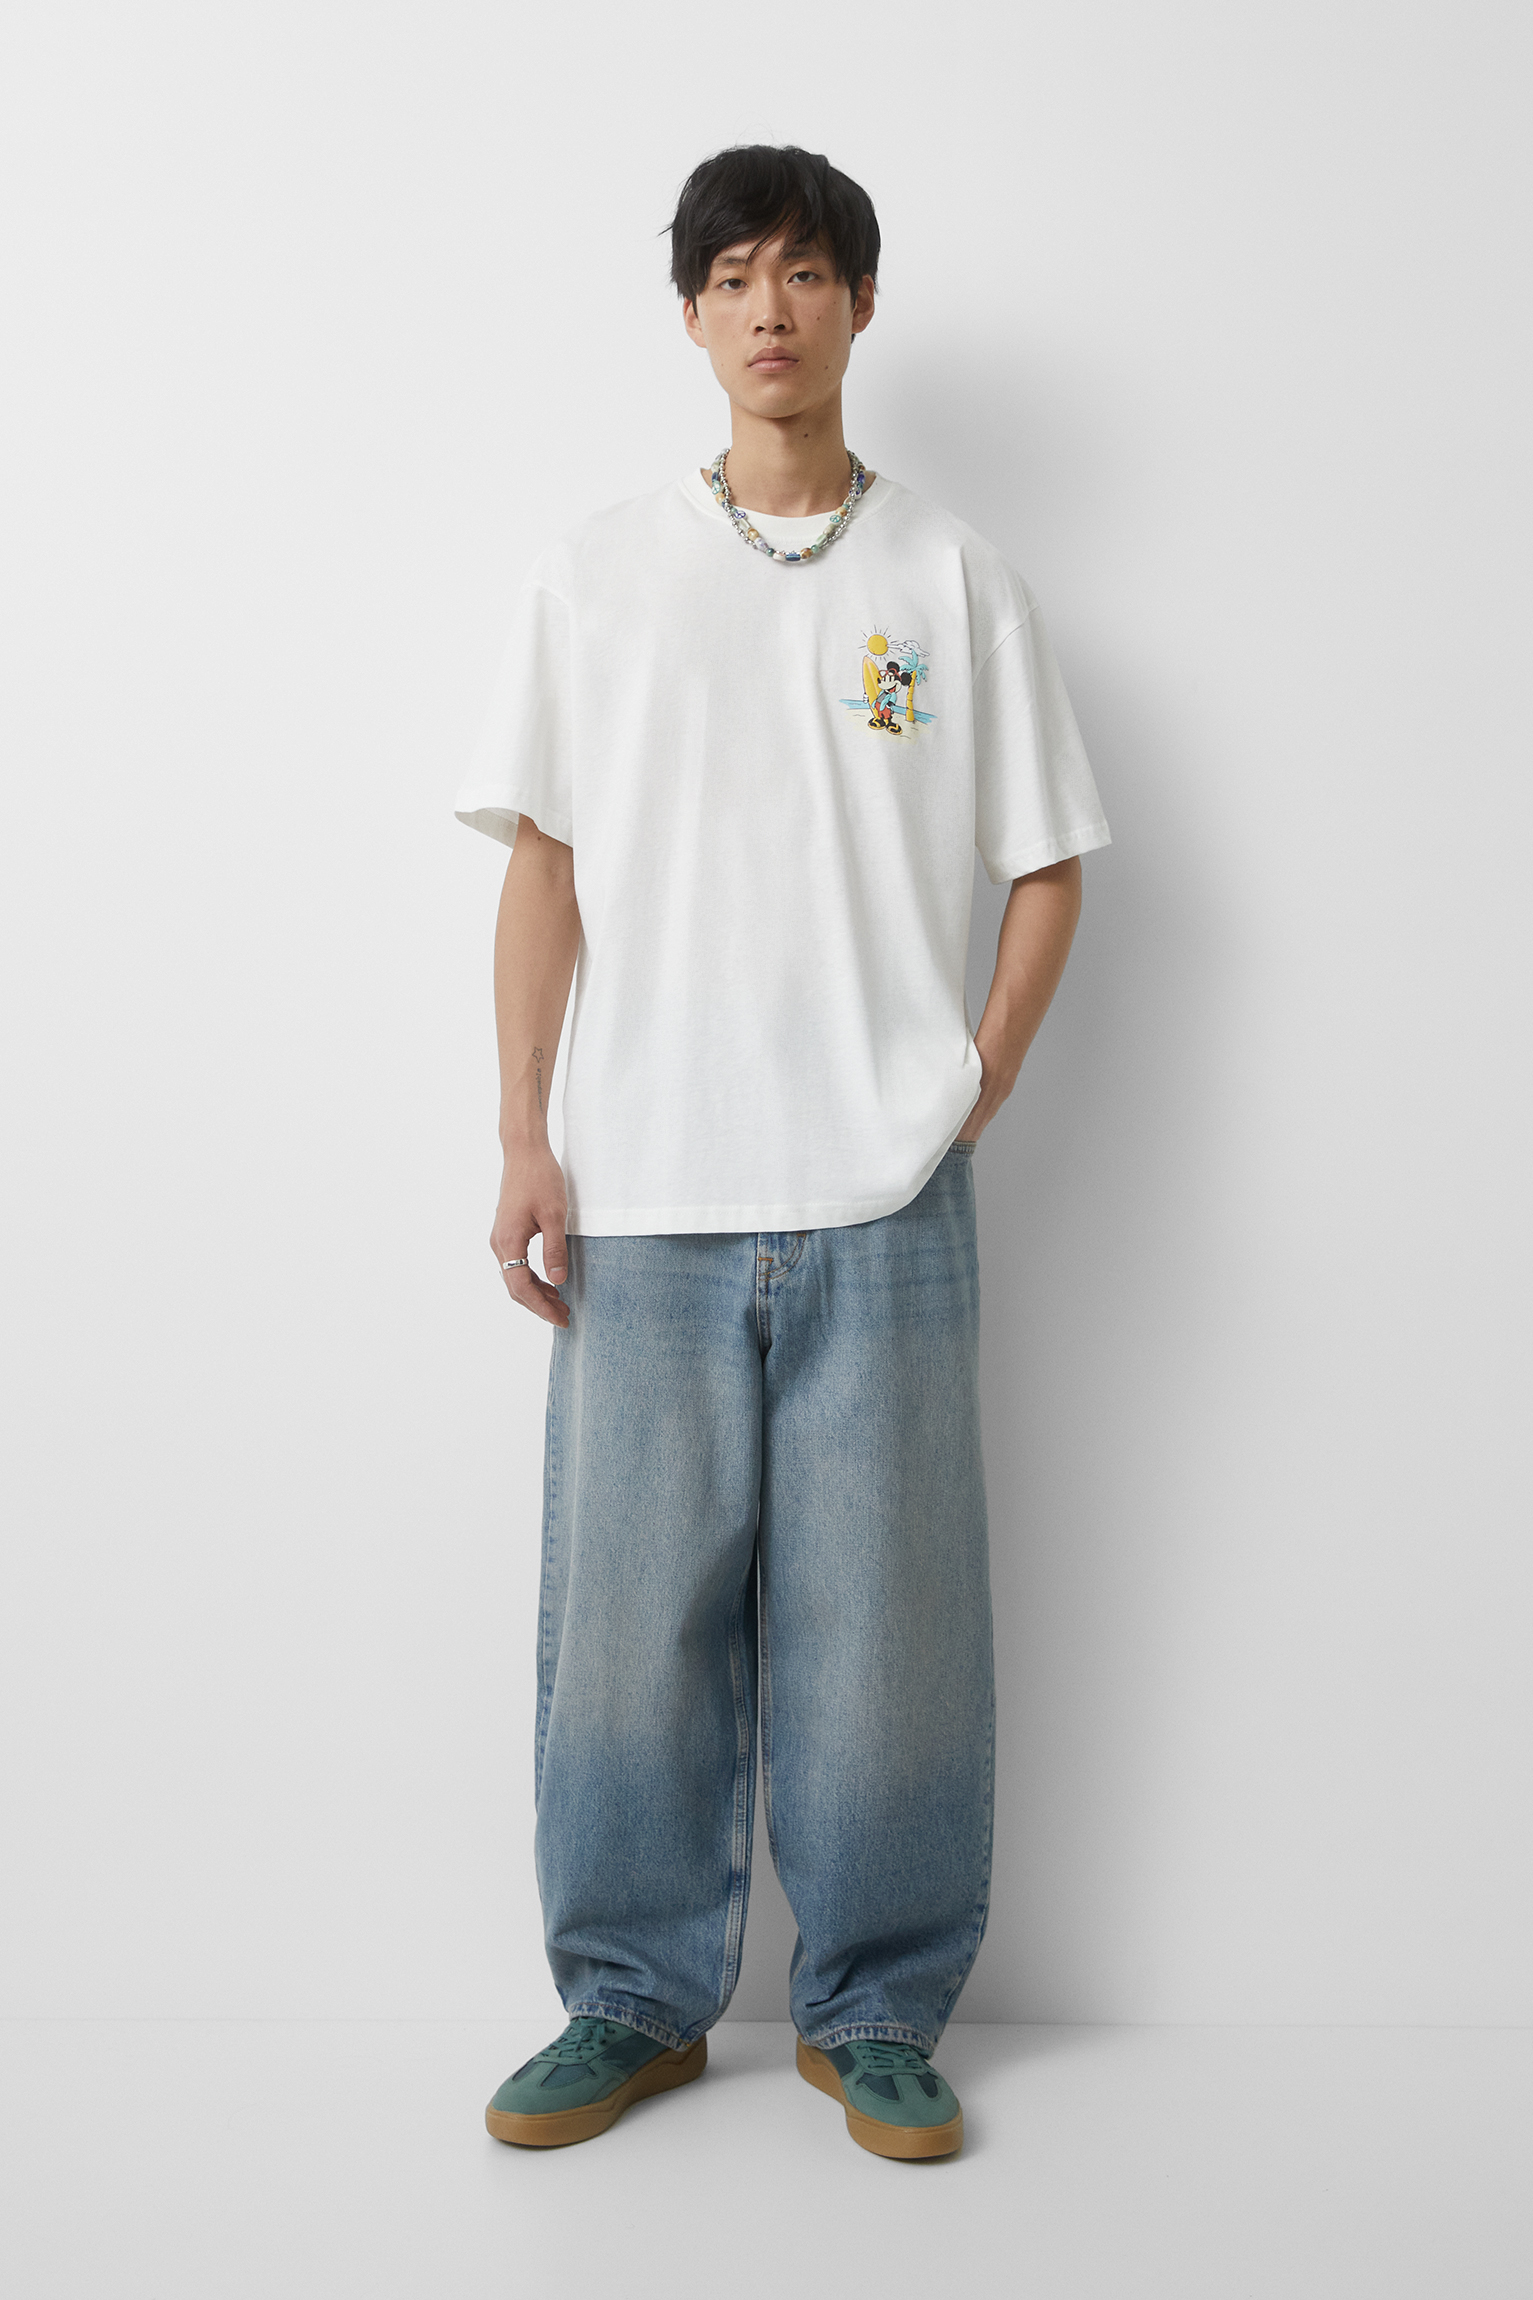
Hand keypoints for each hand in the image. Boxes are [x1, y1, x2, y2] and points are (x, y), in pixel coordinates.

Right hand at [491, 1140, 570, 1327]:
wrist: (524, 1151)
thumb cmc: (540, 1178)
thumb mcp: (555, 1215)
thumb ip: (555, 1250)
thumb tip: (558, 1282)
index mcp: (508, 1242)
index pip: (521, 1287)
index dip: (541, 1307)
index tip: (561, 1318)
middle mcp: (499, 1243)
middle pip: (515, 1287)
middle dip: (539, 1305)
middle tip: (565, 1316)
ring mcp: (500, 1237)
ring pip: (514, 1276)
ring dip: (536, 1293)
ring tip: (560, 1302)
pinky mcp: (506, 1231)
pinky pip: (516, 1264)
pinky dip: (531, 1278)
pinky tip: (550, 1281)